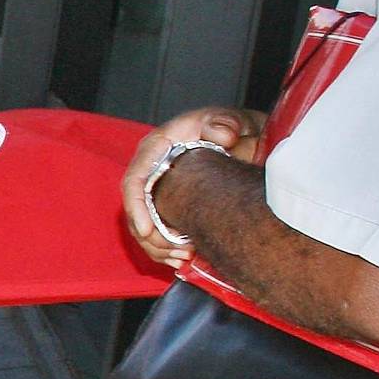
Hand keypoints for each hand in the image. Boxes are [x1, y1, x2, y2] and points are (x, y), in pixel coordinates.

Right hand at [122, 107, 267, 268]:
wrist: (243, 137)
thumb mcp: (232, 119)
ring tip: (185, 258)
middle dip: (151, 237)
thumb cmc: (233, 126)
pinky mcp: (164, 204)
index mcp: (157, 147)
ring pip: (143, 224)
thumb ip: (226, 123)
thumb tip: (222, 136)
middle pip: (135, 209)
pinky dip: (165, 249)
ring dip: (159, 247)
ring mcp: (155, 187)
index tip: (148, 231)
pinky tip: (184, 259)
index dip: (137, 208)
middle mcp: (149, 168)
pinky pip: (155, 231)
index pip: (135, 179)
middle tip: (179, 253)